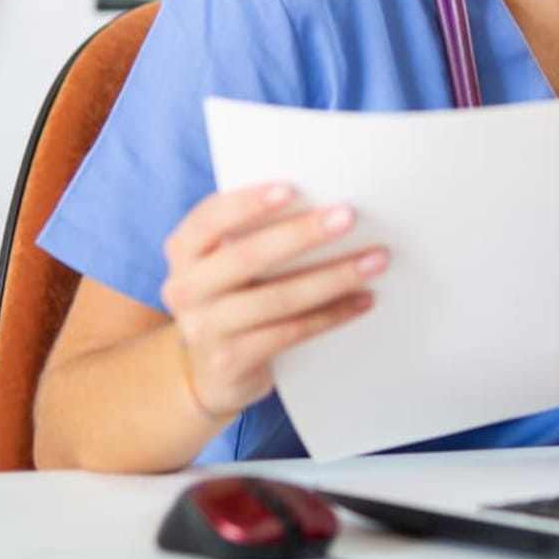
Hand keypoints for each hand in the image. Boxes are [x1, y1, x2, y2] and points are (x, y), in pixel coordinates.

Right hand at [159, 183, 387, 424]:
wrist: (210, 370)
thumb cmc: (232, 295)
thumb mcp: (225, 262)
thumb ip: (253, 232)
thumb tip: (325, 200)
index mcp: (183, 250)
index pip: (209, 219)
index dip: (247, 204)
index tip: (291, 188)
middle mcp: (185, 288)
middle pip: (247, 257)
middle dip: (302, 234)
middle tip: (348, 216)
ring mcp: (206, 328)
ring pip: (278, 298)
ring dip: (333, 277)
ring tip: (374, 260)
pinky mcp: (232, 361)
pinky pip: (291, 332)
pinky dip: (332, 314)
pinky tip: (363, 300)